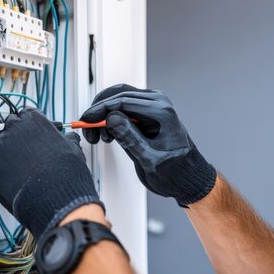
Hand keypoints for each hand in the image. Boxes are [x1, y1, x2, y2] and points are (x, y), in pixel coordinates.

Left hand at [0, 108, 103, 239]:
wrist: (55, 196)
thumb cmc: (65, 173)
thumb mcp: (72, 148)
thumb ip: (65, 140)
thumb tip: (69, 140)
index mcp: (33, 120)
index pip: (27, 114)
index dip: (32, 126)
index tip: (34, 134)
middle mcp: (13, 128)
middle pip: (11, 126)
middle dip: (18, 136)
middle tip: (27, 151)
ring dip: (8, 152)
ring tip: (21, 167)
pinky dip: (0, 169)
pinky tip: (14, 177)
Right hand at [81, 84, 215, 206]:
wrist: (187, 177)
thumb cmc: (176, 171)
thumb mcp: (149, 160)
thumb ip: (130, 139)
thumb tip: (111, 119)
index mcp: (162, 112)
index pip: (124, 102)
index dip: (100, 110)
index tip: (86, 121)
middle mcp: (158, 104)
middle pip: (119, 95)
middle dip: (99, 112)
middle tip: (88, 129)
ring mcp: (152, 107)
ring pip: (119, 99)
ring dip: (104, 114)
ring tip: (99, 137)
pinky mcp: (146, 114)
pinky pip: (123, 108)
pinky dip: (110, 118)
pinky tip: (107, 134)